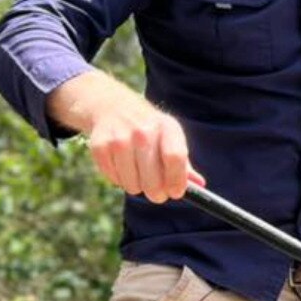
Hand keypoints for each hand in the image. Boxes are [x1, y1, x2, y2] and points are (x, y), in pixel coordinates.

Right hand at [48, 70, 204, 202]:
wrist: (113, 107)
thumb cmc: (150, 130)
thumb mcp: (170, 138)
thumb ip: (184, 164)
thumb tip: (200, 186)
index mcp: (167, 127)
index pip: (175, 158)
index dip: (177, 180)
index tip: (176, 192)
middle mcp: (143, 131)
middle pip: (153, 179)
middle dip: (157, 193)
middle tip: (157, 193)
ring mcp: (120, 138)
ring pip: (132, 184)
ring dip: (137, 187)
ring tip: (139, 176)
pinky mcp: (100, 146)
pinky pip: (114, 179)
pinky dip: (120, 180)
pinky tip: (123, 167)